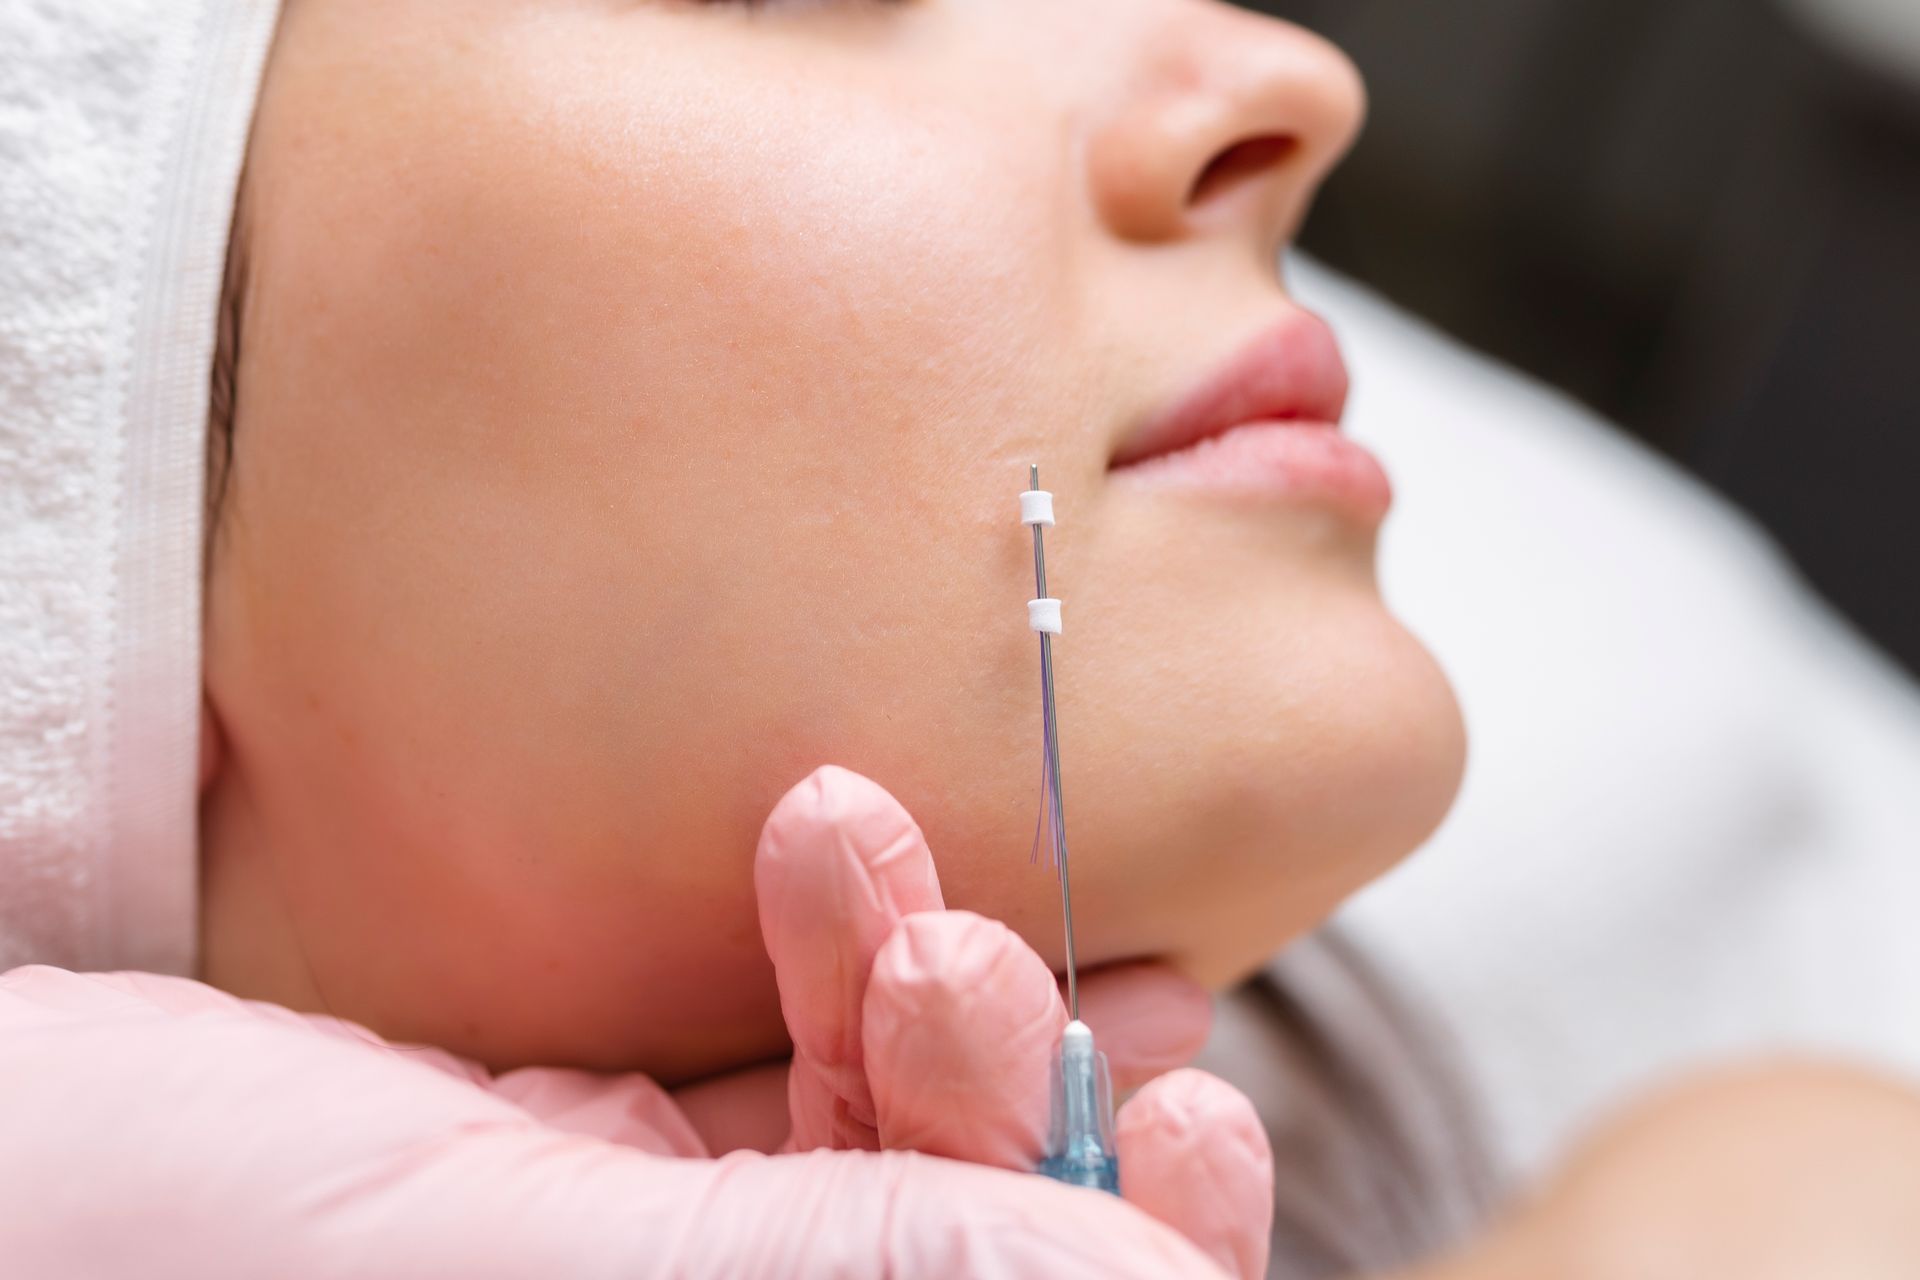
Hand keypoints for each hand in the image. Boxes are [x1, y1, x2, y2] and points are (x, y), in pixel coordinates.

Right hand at [0, 768, 1273, 1277]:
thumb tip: (1137, 1279)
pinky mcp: (574, 1167)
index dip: (1142, 1277)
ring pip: (879, 1149)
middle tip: (984, 951)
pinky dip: (816, 948)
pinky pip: (767, 1065)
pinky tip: (825, 836)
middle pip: (971, 1263)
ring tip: (864, 846)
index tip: (1204, 1118)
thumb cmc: (97, 1256)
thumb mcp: (475, 1274)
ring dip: (909, 986)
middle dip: (1019, 1105)